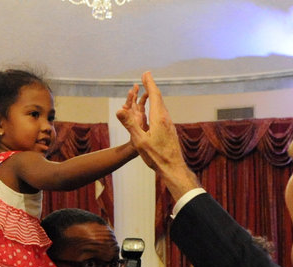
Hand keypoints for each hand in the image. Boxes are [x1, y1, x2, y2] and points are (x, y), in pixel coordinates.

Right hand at [116, 72, 199, 198]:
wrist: (173, 168)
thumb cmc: (156, 156)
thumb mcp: (139, 141)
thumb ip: (130, 124)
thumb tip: (119, 109)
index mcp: (159, 118)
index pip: (154, 95)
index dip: (149, 83)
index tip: (145, 73)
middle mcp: (166, 118)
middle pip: (159, 98)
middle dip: (151, 86)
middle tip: (146, 76)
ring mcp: (169, 124)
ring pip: (162, 106)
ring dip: (155, 96)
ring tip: (149, 90)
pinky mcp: (170, 130)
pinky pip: (163, 113)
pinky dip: (157, 105)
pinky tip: (156, 110)